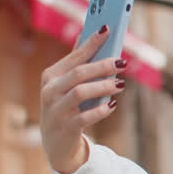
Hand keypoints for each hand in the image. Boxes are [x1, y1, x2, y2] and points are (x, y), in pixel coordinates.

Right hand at [38, 25, 125, 173]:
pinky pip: (85, 117)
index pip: (74, 56)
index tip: (108, 29)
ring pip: (81, 93)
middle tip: (122, 62)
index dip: (91, 43)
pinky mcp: (65, 127)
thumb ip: (77, 63)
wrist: (56, 144)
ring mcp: (56, 110)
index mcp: (51, 76)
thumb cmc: (65, 107)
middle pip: (78, 73)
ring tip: (120, 84)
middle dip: (102, 66)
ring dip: (103, 87)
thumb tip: (90, 35)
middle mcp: (50, 91)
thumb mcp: (66, 85)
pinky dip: (101, 110)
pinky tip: (112, 105)